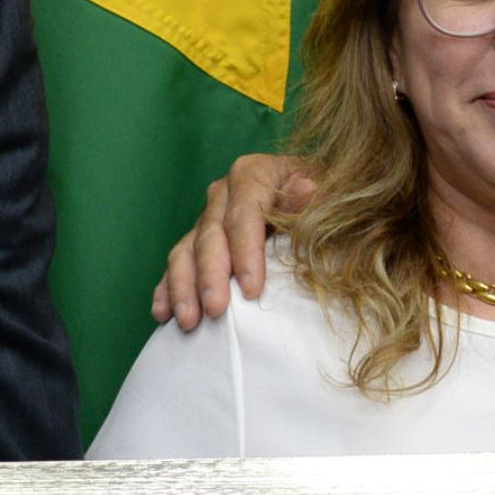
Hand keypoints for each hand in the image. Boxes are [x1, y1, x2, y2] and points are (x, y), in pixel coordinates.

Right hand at [149, 153, 313, 329]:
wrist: (319, 200)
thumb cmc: (327, 200)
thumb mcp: (330, 193)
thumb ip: (315, 198)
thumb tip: (305, 190)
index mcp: (254, 174)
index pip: (243, 213)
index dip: (245, 252)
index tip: (253, 290)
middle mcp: (223, 193)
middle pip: (210, 234)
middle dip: (211, 275)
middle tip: (215, 310)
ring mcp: (208, 219)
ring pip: (186, 251)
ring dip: (183, 286)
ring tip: (188, 320)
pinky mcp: (199, 243)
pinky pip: (177, 266)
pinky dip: (168, 289)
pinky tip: (164, 314)